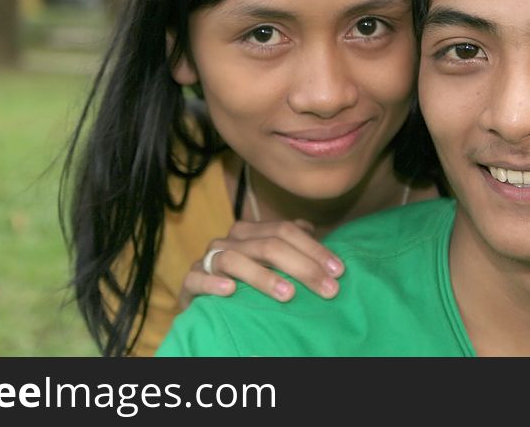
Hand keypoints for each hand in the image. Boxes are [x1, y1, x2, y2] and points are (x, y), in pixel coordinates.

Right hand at [178, 219, 344, 308]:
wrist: (205, 300)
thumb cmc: (246, 281)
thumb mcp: (271, 262)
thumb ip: (291, 244)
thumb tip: (312, 229)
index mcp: (251, 232)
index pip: (285, 230)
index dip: (314, 248)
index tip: (339, 271)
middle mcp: (230, 241)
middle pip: (268, 245)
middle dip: (302, 267)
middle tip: (328, 289)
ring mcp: (208, 260)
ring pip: (234, 259)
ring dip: (262, 277)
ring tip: (288, 294)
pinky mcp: (190, 282)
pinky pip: (196, 279)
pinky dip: (212, 283)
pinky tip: (231, 291)